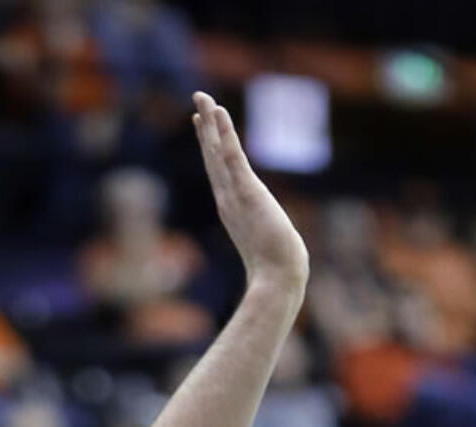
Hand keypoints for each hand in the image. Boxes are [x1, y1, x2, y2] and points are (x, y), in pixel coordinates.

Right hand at [192, 92, 308, 294]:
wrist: (277, 281)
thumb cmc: (277, 271)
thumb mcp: (266, 247)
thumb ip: (264, 239)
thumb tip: (275, 252)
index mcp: (232, 210)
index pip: (219, 172)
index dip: (211, 146)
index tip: (203, 124)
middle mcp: (228, 199)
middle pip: (213, 157)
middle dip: (206, 128)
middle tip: (198, 101)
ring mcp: (235, 195)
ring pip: (218, 151)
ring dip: (211, 122)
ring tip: (202, 98)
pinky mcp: (248, 192)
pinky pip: (234, 156)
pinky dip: (225, 133)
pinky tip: (218, 112)